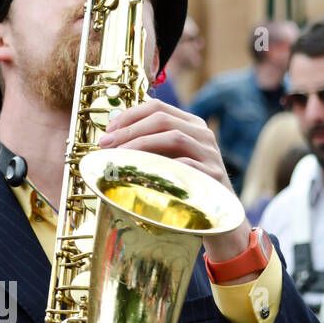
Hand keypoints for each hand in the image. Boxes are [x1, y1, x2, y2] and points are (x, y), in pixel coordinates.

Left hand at [98, 97, 251, 265]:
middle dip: (129, 130)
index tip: (108, 131)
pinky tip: (141, 174)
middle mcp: (202, 134)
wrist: (217, 215)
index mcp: (190, 124)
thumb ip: (148, 145)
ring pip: (173, 137)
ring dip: (140, 145)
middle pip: (162, 119)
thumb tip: (110, 139)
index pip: (157, 107)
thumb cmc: (184, 186)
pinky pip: (185, 165)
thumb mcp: (168, 159)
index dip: (129, 115)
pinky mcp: (213, 175)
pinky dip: (161, 167)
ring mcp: (210, 153)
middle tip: (106, 145)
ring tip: (119, 157)